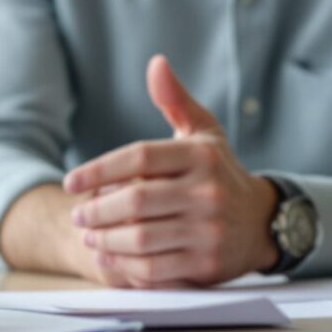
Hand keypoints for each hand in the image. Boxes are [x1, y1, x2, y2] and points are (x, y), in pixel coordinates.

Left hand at [61, 56, 278, 285]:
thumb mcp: (203, 133)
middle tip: (76, 214)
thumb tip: (156, 63)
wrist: (262, 223)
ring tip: (88, 235)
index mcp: (201, 156)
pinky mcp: (207, 264)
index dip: (98, 169)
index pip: (139, 157)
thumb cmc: (219, 172)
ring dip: (105, 239)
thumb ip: (175, 100)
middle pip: (135, 200)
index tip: (70, 182)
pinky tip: (108, 257)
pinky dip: (125, 265)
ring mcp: (209, 230)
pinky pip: (155, 268)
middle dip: (97, 209)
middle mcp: (207, 192)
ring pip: (141, 237)